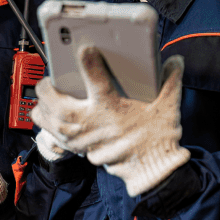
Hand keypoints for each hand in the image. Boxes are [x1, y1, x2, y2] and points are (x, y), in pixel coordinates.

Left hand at [30, 48, 187, 196]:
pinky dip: (47, 121)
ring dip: (44, 104)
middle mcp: (91, 122)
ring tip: (47, 93)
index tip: (84, 48)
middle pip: (56, 100)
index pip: (97, 80)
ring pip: (48, 118)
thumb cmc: (157, 139)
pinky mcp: (77, 148)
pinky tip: (50, 113)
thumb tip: (175, 61)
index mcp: (113, 108)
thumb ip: (171, 80)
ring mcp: (81, 137)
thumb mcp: (168, 107)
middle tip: (51, 76)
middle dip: (48, 85)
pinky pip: (51, 133)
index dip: (89, 62)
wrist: (152, 171)